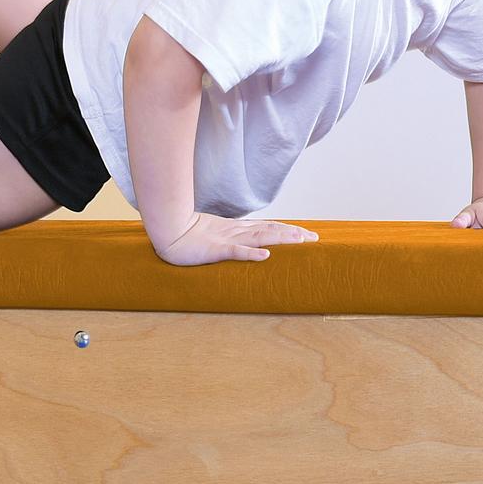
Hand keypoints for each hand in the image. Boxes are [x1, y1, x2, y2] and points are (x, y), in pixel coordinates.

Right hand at [149, 213, 316, 265]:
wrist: (167, 230)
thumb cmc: (187, 234)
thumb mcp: (214, 236)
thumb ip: (230, 239)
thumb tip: (247, 244)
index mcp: (237, 229)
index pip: (268, 227)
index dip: (288, 230)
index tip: (307, 234)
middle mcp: (236, 232)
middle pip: (271, 231)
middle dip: (293, 234)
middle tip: (315, 239)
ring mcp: (226, 239)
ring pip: (259, 238)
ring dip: (281, 240)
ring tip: (301, 242)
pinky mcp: (215, 250)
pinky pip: (235, 251)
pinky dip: (251, 253)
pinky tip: (266, 255)